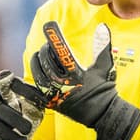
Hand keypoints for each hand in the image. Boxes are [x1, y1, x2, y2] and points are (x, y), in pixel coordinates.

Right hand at [0, 70, 46, 139]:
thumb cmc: (26, 120)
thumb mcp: (36, 109)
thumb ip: (38, 101)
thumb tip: (44, 99)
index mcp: (2, 90)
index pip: (2, 79)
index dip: (16, 87)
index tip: (32, 99)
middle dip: (14, 120)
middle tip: (28, 129)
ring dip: (10, 135)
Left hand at [30, 21, 139, 139]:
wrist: (102, 114)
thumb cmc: (104, 88)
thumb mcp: (104, 66)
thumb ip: (102, 46)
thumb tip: (103, 26)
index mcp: (78, 74)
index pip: (62, 51)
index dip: (55, 37)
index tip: (49, 26)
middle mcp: (65, 84)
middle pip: (47, 61)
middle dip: (46, 49)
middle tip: (48, 44)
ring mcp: (56, 95)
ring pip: (39, 74)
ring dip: (37, 61)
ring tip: (39, 54)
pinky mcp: (52, 103)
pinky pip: (36, 89)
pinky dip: (34, 78)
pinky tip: (36, 70)